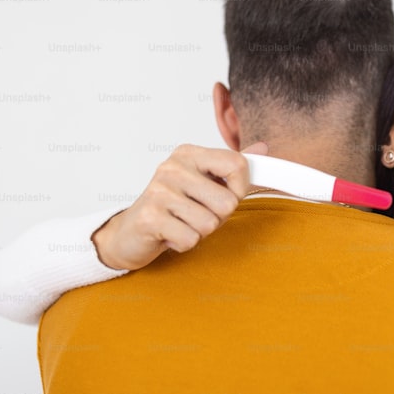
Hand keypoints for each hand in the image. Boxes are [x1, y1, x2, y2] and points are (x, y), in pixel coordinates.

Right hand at [92, 142, 266, 270]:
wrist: (130, 232)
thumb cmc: (172, 208)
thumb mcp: (204, 183)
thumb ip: (232, 169)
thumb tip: (262, 150)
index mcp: (189, 154)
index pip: (237, 164)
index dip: (240, 188)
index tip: (226, 195)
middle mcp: (173, 167)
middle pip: (228, 202)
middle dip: (218, 217)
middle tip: (195, 214)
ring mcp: (159, 191)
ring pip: (210, 224)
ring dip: (199, 232)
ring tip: (181, 223)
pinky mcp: (150, 217)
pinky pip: (191, 239)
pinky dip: (184, 244)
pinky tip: (170, 234)